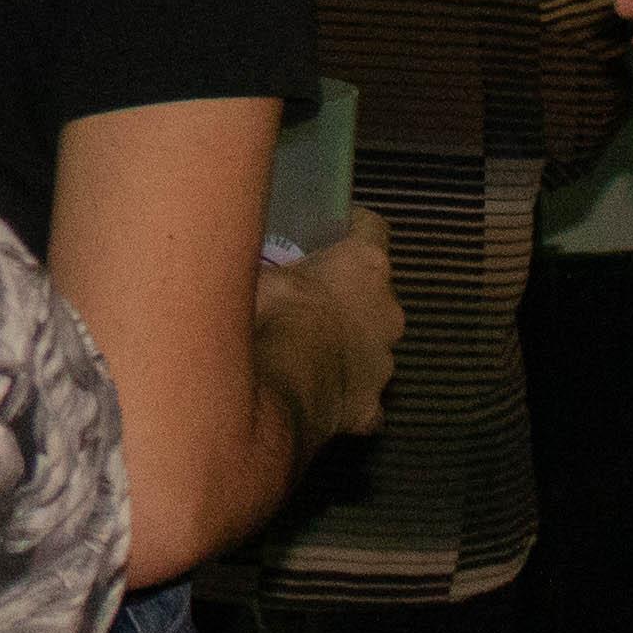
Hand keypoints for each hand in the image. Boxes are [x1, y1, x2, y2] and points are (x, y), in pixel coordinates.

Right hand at [256, 209, 402, 444]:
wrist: (280, 385)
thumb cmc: (272, 314)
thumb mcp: (258, 271)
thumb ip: (270, 265)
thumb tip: (246, 259)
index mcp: (364, 266)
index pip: (372, 228)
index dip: (353, 226)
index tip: (335, 229)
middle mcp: (387, 311)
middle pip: (375, 294)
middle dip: (349, 297)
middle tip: (312, 300)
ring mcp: (383, 362)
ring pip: (370, 347)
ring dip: (347, 347)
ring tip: (309, 354)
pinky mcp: (371, 406)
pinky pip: (361, 398)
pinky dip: (343, 396)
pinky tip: (317, 397)